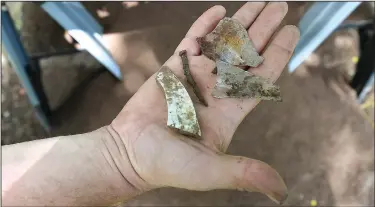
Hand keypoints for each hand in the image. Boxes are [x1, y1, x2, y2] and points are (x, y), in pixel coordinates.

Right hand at [110, 2, 298, 203]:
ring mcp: (195, 77)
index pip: (261, 77)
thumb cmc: (167, 165)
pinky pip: (193, 42)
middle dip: (264, 30)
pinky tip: (220, 11)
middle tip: (280, 7)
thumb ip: (242, 174)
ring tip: (258, 3)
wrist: (129, 153)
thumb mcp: (208, 172)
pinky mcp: (174, 69)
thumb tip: (280, 190)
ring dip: (240, 23)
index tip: (291, 31)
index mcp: (230, 110)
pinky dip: (205, 26)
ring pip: (223, 44)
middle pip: (246, 55)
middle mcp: (217, 90)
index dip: (278, 54)